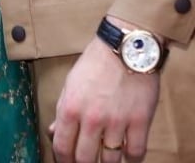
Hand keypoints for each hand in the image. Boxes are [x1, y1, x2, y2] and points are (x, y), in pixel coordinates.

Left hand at [49, 33, 159, 161]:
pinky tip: (128, 155)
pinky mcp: (139, 121)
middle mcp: (92, 119)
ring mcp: (117, 122)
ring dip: (108, 162)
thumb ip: (63, 108)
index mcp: (71, 107)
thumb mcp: (72, 81)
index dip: (63, 161)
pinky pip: (136, 153)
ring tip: (108, 158)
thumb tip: (54, 132)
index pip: (62, 147)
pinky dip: (132, 159)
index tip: (68, 162)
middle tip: (88, 162)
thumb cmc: (97, 60)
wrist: (126, 44)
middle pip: (85, 159)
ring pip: (110, 161)